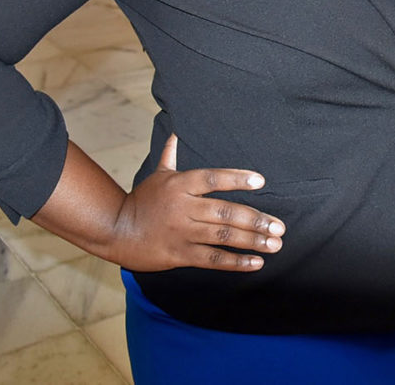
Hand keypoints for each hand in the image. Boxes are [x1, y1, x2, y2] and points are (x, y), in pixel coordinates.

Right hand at [104, 134, 285, 272]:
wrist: (114, 231)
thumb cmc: (141, 200)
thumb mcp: (157, 175)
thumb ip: (171, 155)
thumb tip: (176, 131)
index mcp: (180, 185)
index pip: (212, 178)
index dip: (237, 178)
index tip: (261, 181)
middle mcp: (183, 208)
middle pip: (225, 212)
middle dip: (256, 220)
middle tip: (280, 227)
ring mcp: (182, 232)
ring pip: (223, 237)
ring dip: (252, 241)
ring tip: (275, 244)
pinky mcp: (179, 255)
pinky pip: (212, 259)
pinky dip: (235, 262)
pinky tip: (256, 262)